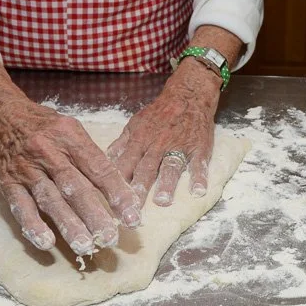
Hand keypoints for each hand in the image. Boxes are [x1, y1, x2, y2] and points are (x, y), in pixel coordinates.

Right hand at [0, 50, 139, 254]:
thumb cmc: (41, 123)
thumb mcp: (69, 128)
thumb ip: (90, 155)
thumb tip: (117, 186)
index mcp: (69, 136)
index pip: (99, 168)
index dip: (118, 193)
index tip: (133, 216)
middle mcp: (47, 152)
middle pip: (75, 188)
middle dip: (95, 215)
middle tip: (111, 238)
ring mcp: (26, 168)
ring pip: (50, 200)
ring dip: (69, 225)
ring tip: (86, 246)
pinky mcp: (7, 181)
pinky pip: (20, 206)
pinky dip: (33, 225)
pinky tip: (46, 243)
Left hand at [107, 59, 220, 206]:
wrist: (188, 95)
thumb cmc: (160, 113)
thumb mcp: (135, 124)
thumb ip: (121, 144)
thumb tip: (106, 162)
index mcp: (139, 140)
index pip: (125, 164)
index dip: (117, 183)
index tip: (111, 203)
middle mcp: (157, 145)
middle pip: (146, 169)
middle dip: (138, 189)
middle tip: (133, 210)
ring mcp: (179, 146)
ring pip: (170, 166)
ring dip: (166, 184)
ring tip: (162, 201)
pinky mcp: (198, 147)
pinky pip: (199, 164)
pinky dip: (199, 177)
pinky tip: (198, 191)